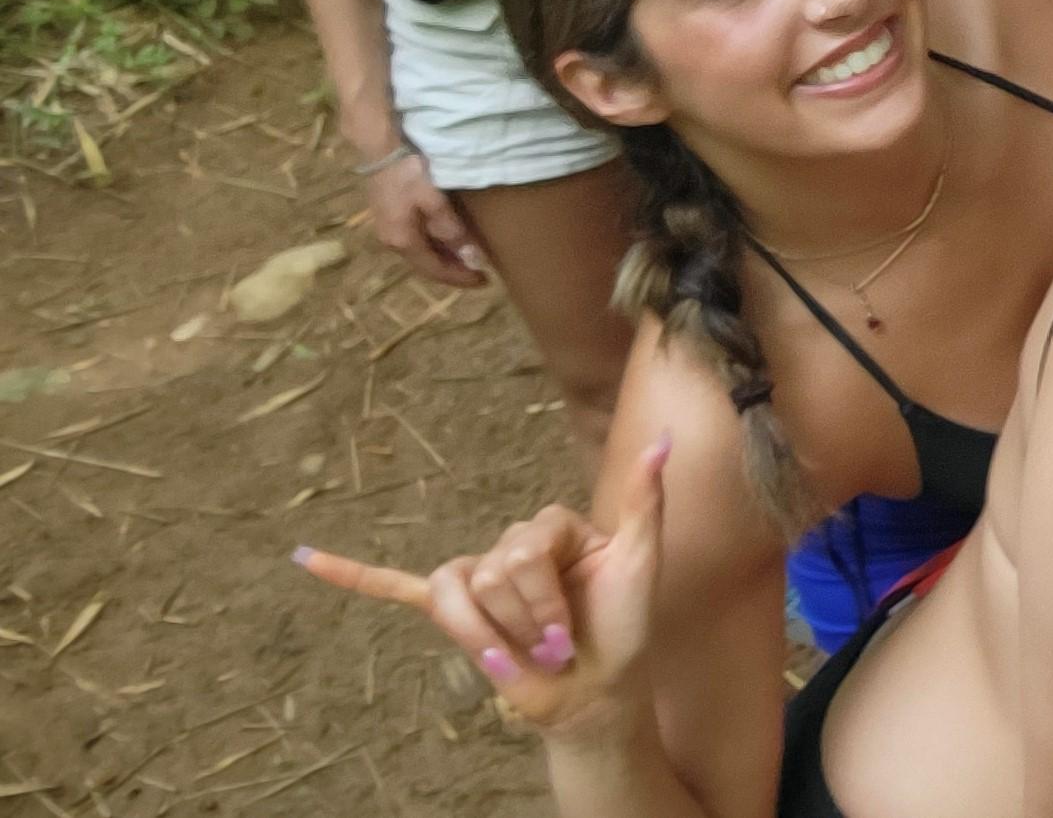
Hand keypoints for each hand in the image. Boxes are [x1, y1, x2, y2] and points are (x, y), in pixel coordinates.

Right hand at [296, 433, 669, 739]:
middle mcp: (510, 546)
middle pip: (491, 570)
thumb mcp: (643, 561)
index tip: (573, 632)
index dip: (546, 597)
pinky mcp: (456, 614)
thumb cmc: (625, 628)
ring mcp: (481, 580)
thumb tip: (662, 440)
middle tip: (554, 646)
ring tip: (524, 654)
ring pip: (454, 593)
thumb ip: (644, 501)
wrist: (597, 693)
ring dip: (488, 637)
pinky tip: (308, 557)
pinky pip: (396, 587)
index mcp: (550, 529)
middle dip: (524, 619)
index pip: (523, 546)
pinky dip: (352, 574)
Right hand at [364, 151, 488, 286]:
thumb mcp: (434, 201)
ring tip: (465, 260)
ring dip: (442, 259)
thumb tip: (471, 259)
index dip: (459, 277)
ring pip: (419, 252)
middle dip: (451, 271)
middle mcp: (390, 241)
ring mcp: (386, 228)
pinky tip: (445, 240)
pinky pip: (414, 240)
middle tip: (478, 273)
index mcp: (402, 241)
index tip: (484, 281)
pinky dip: (433, 245)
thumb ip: (451, 230)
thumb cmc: (409, 173)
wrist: (380, 148)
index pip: (434, 270)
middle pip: (425, 264)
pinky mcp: (389, 215)